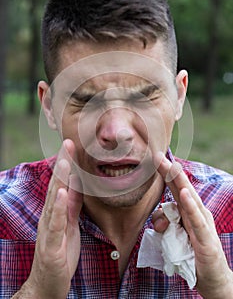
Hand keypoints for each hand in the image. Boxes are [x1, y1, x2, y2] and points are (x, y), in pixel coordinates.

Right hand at [16, 139, 82, 298]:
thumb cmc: (61, 253)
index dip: (67, 164)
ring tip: (65, 161)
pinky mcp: (52, 246)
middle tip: (68, 143)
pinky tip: (63, 194)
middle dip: (63, 164)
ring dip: (60, 179)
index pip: (62, 183)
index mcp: (56, 212)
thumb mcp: (70, 225)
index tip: (72, 145)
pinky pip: (56, 224)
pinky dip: (60, 208)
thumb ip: (73, 205)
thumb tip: (78, 185)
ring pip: (55, 201)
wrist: (49, 284)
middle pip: (57, 186)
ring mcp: (50, 230)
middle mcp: (50, 217)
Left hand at [153, 152, 232, 298]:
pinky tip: (185, 194)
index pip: (174, 189)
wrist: (212, 280)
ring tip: (171, 167)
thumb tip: (155, 220)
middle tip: (158, 156)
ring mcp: (202, 224)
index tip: (153, 159)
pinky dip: (191, 206)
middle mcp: (196, 213)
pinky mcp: (206, 238)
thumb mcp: (172, 238)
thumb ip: (164, 225)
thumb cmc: (191, 255)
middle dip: (169, 171)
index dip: (164, 174)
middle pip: (181, 188)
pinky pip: (197, 220)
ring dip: (179, 182)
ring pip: (190, 199)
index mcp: (187, 212)